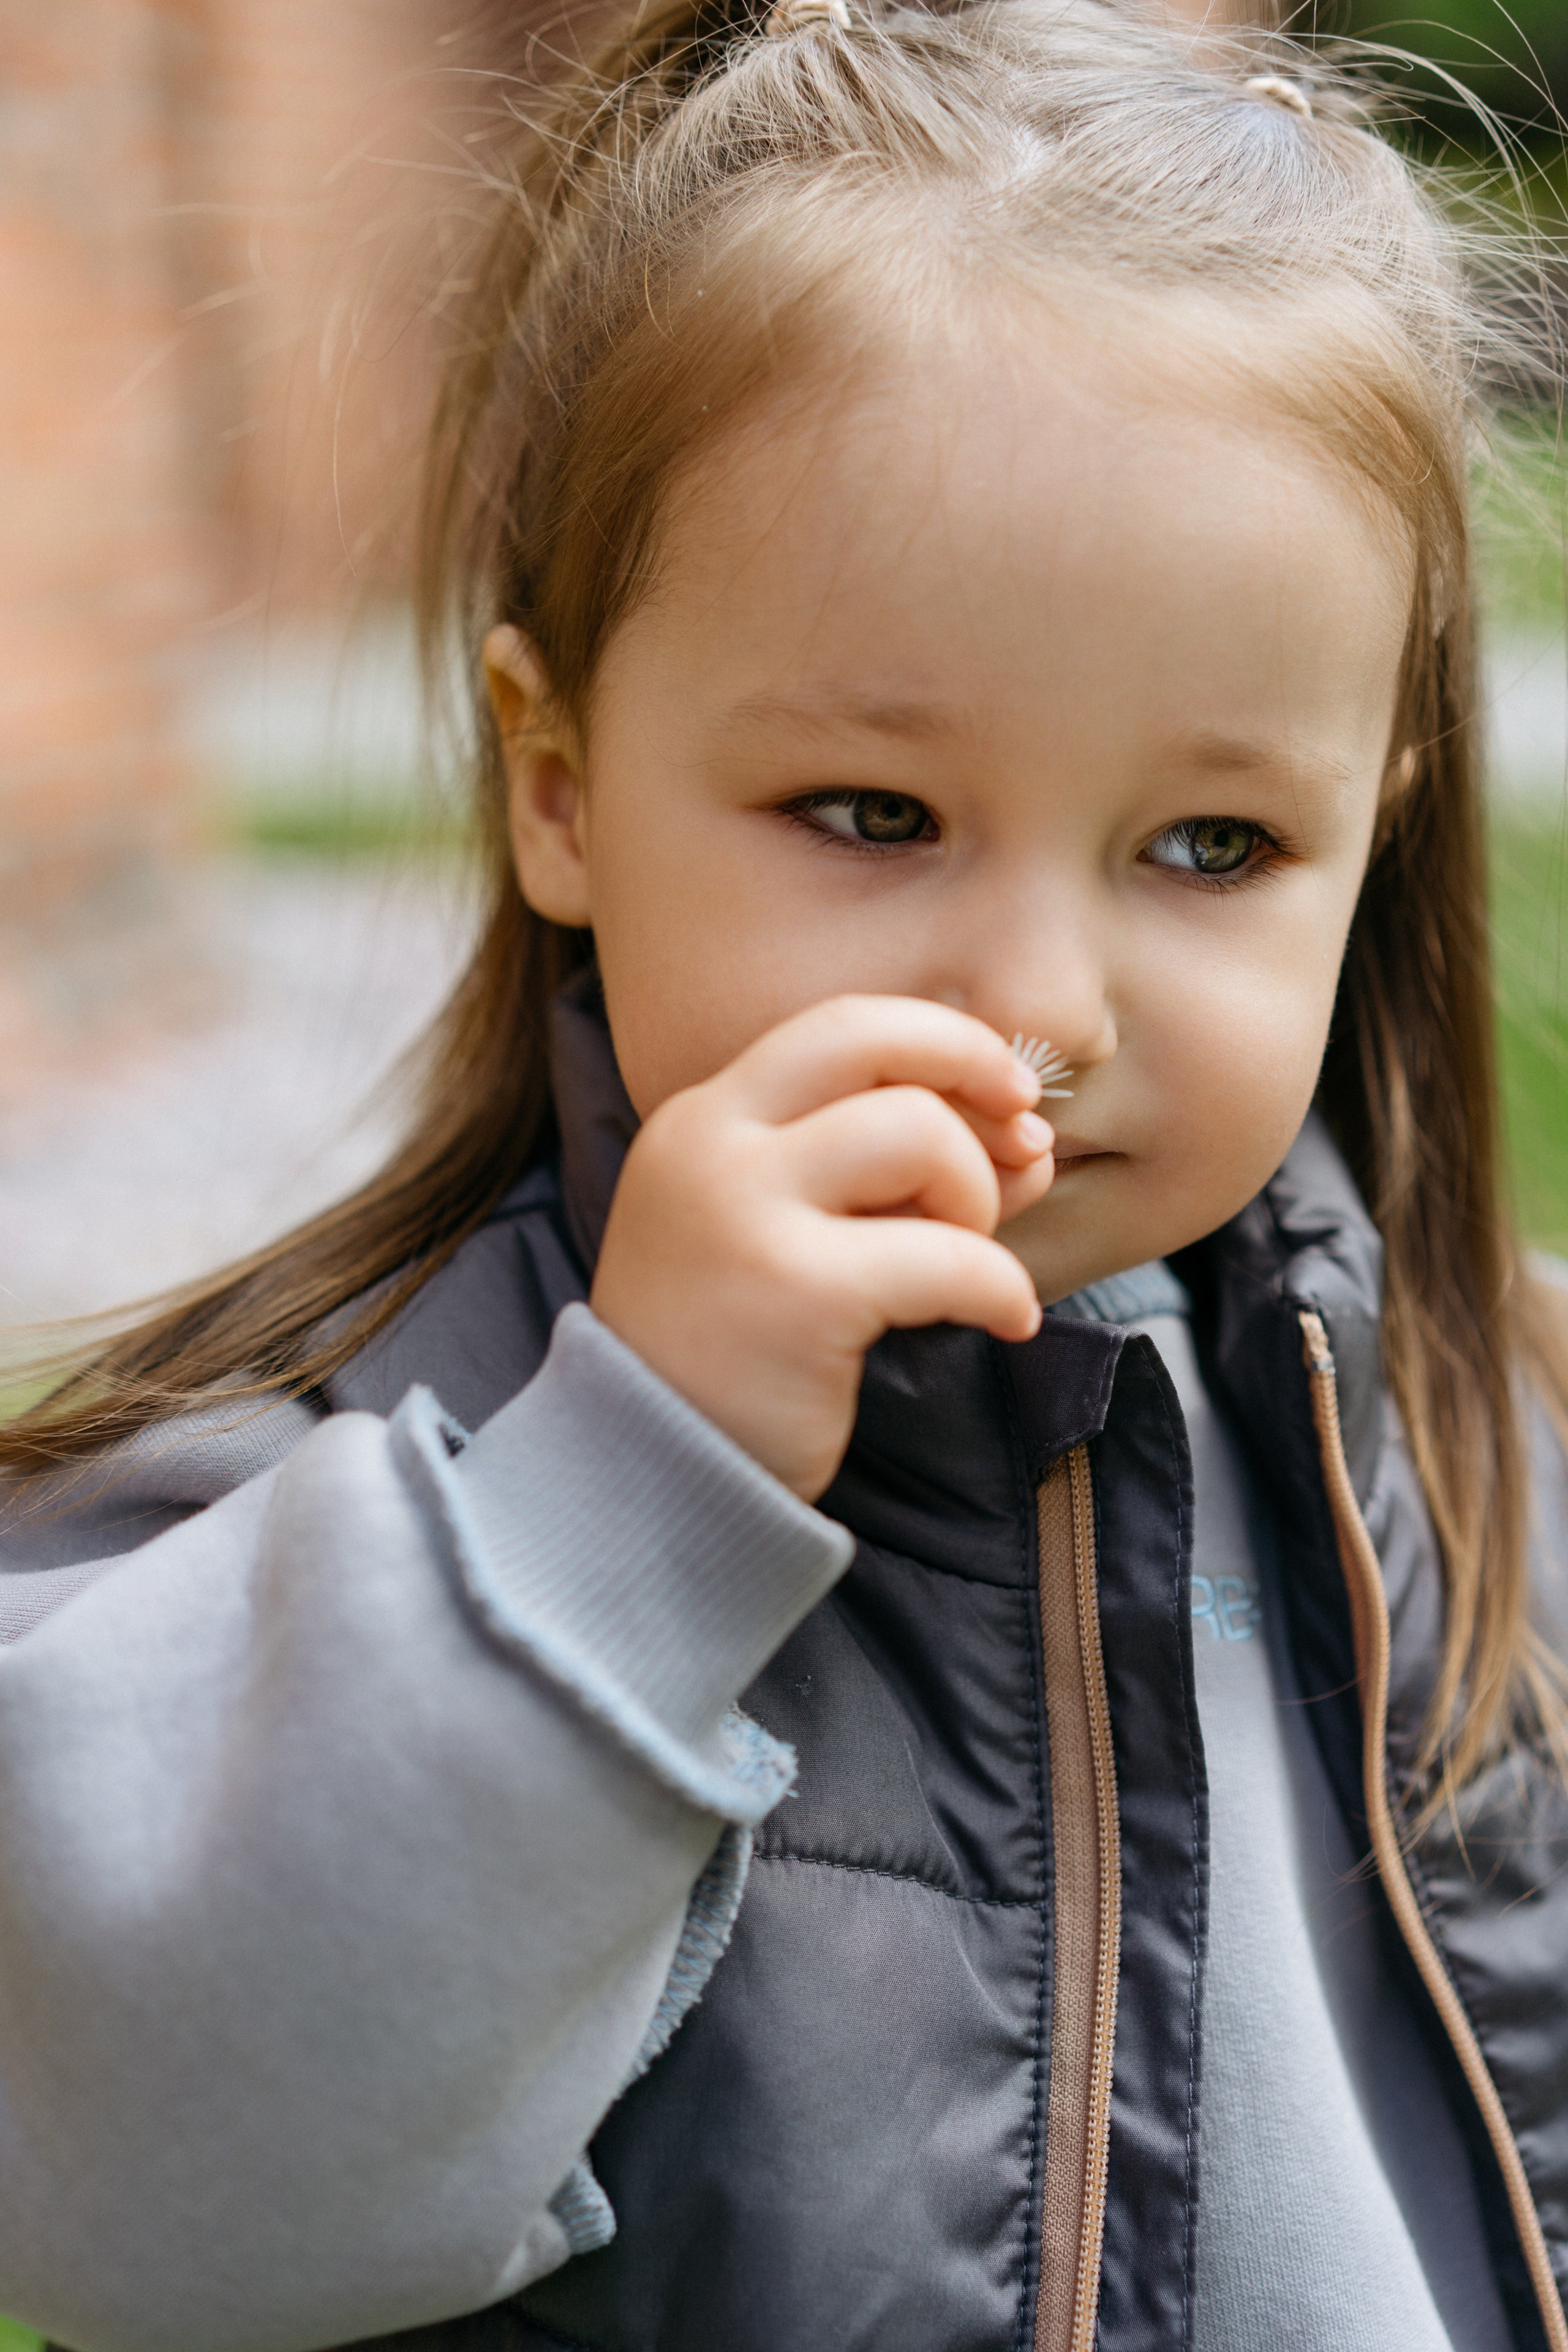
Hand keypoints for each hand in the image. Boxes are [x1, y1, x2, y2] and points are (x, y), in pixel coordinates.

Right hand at [590, 996, 1053, 1499]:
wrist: (646, 1480)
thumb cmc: (733, 1356)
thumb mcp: (796, 1238)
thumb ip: (890, 1180)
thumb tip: (1026, 1140)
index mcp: (704, 1120)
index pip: (839, 1025)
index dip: (941, 1040)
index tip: (1005, 1091)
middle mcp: (712, 1144)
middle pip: (873, 1042)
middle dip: (973, 1072)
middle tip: (1024, 1143)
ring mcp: (745, 1212)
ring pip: (917, 1134)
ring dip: (975, 1196)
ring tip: (966, 1265)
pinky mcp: (796, 1292)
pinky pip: (949, 1257)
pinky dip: (1002, 1287)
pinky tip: (1004, 1321)